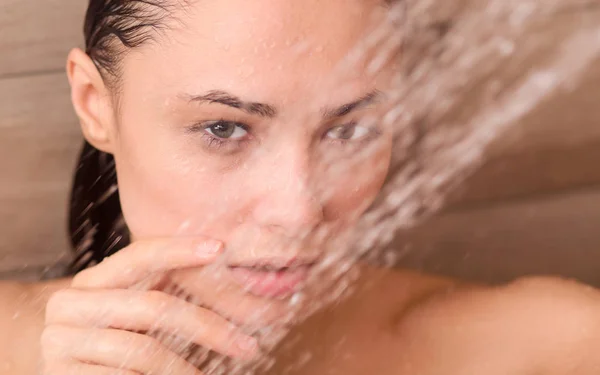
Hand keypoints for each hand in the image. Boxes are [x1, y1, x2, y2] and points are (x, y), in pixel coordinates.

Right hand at [41, 237, 258, 374]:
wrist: (41, 362)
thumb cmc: (104, 333)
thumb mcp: (125, 307)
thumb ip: (161, 292)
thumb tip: (227, 286)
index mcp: (92, 279)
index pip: (138, 255)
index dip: (179, 249)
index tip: (219, 247)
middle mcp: (70, 305)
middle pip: (154, 307)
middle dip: (208, 326)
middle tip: (246, 345)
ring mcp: (60, 343)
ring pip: (143, 351)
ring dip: (185, 368)